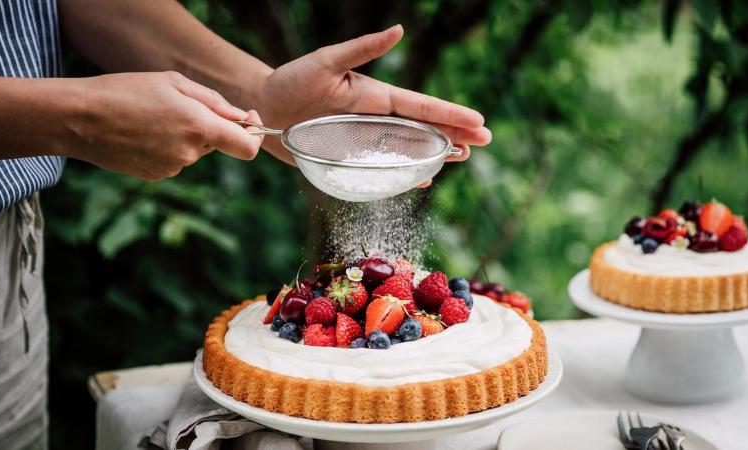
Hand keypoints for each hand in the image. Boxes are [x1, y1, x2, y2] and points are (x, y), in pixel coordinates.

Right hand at [68, 72, 262, 180]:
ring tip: (152, 117)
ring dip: (184, 136)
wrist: (79, 118)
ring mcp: (173, 168)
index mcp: (200, 126)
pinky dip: (167, 147)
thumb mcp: (173, 82)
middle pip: (217, 144)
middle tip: (179, 106)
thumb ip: (214, 102)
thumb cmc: (126, 91)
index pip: (247, 147)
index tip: (249, 121)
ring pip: (194, 151)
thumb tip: (242, 117)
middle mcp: (190, 153)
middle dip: (209, 127)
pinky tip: (142, 133)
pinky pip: (174, 160)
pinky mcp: (156, 176)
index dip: (254, 136)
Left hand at [254, 25, 490, 166]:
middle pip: (423, 128)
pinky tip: (423, 178)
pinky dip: (406, 173)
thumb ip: (362, 48)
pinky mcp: (352, 157)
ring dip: (437, 153)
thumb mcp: (326, 61)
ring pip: (410, 148)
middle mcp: (375, 118)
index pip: (421, 106)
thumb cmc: (291, 81)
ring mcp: (365, 139)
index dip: (450, 114)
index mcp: (375, 96)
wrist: (264, 107)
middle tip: (483, 142)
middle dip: (454, 134)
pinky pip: (386, 167)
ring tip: (462, 157)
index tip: (478, 121)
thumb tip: (399, 30)